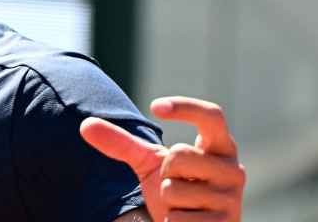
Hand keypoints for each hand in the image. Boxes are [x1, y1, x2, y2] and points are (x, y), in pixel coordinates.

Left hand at [80, 96, 245, 221]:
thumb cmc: (175, 188)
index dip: (186, 107)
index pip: (212, 115)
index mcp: (219, 147)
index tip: (154, 107)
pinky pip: (179, 218)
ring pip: (175, 189)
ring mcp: (232, 198)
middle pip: (179, 154)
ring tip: (182, 206)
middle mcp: (233, 169)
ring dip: (168, 202)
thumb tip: (84, 125)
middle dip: (164, 173)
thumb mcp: (148, 164)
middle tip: (176, 185)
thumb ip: (121, 144)